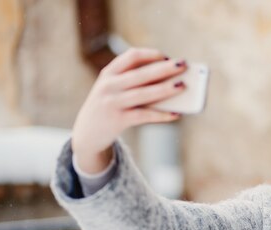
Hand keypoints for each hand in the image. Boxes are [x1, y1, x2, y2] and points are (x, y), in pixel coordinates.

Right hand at [72, 48, 186, 172]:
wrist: (87, 133)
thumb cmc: (110, 107)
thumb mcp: (115, 90)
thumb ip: (136, 84)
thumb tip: (172, 83)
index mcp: (109, 73)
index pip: (131, 56)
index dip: (151, 55)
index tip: (167, 57)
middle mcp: (109, 85)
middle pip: (141, 74)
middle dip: (164, 68)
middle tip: (183, 64)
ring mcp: (112, 102)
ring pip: (144, 94)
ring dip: (166, 89)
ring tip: (182, 86)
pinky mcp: (118, 120)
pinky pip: (145, 115)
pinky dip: (162, 114)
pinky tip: (177, 114)